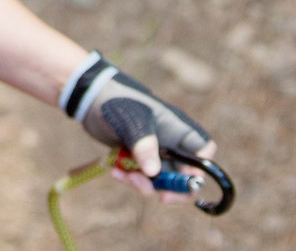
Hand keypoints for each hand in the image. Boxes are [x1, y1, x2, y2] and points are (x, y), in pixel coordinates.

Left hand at [61, 52, 214, 202]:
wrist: (91, 98)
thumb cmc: (117, 102)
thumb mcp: (131, 120)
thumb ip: (143, 144)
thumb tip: (154, 173)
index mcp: (178, 129)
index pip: (203, 151)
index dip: (200, 168)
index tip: (183, 177)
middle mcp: (170, 143)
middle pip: (185, 175)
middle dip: (173, 188)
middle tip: (160, 196)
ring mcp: (154, 152)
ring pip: (160, 181)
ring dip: (144, 185)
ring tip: (123, 176)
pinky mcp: (138, 159)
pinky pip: (141, 178)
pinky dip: (130, 180)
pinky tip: (115, 172)